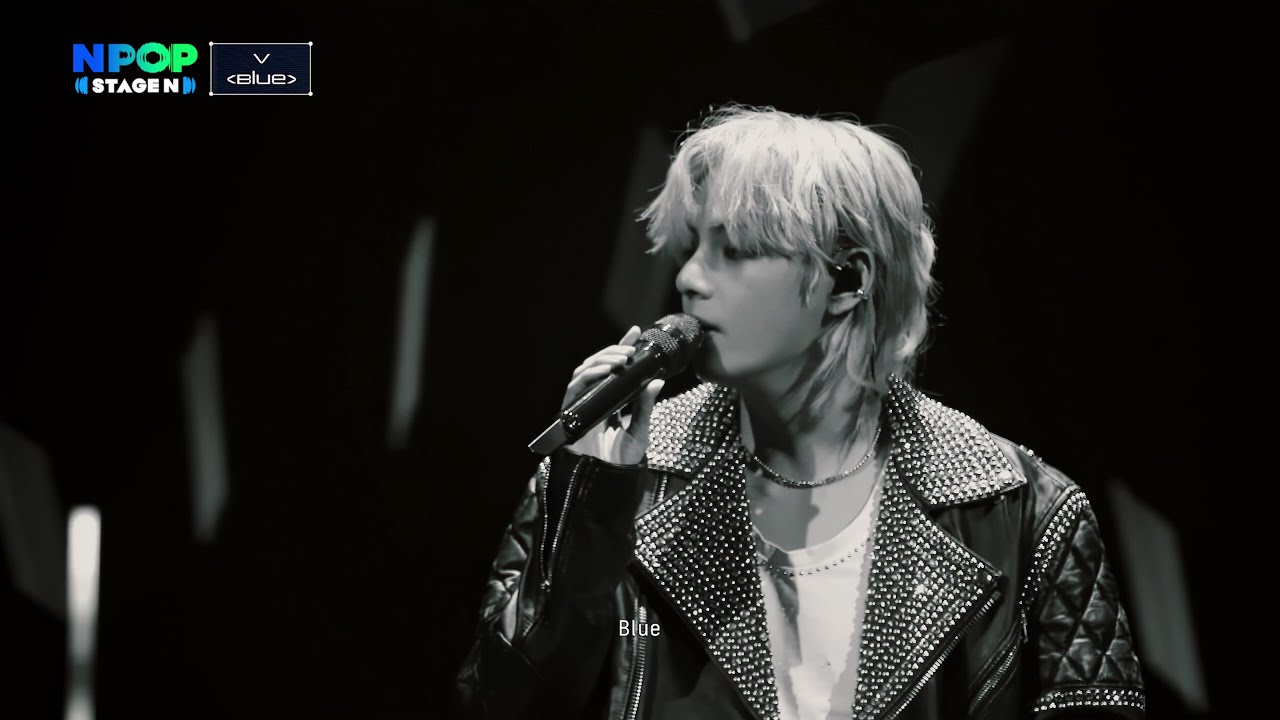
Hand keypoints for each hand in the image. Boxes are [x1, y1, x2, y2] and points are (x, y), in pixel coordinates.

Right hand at [561, 325, 664, 465]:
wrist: (606, 482)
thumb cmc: (621, 461)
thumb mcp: (640, 431)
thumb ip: (646, 407)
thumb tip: (658, 380)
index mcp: (611, 401)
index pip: (615, 369)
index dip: (621, 348)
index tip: (635, 331)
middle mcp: (594, 399)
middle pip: (598, 365)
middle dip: (613, 352)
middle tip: (630, 350)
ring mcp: (581, 404)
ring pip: (585, 370)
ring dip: (603, 360)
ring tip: (621, 359)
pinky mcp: (570, 411)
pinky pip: (576, 386)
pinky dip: (590, 374)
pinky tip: (606, 370)